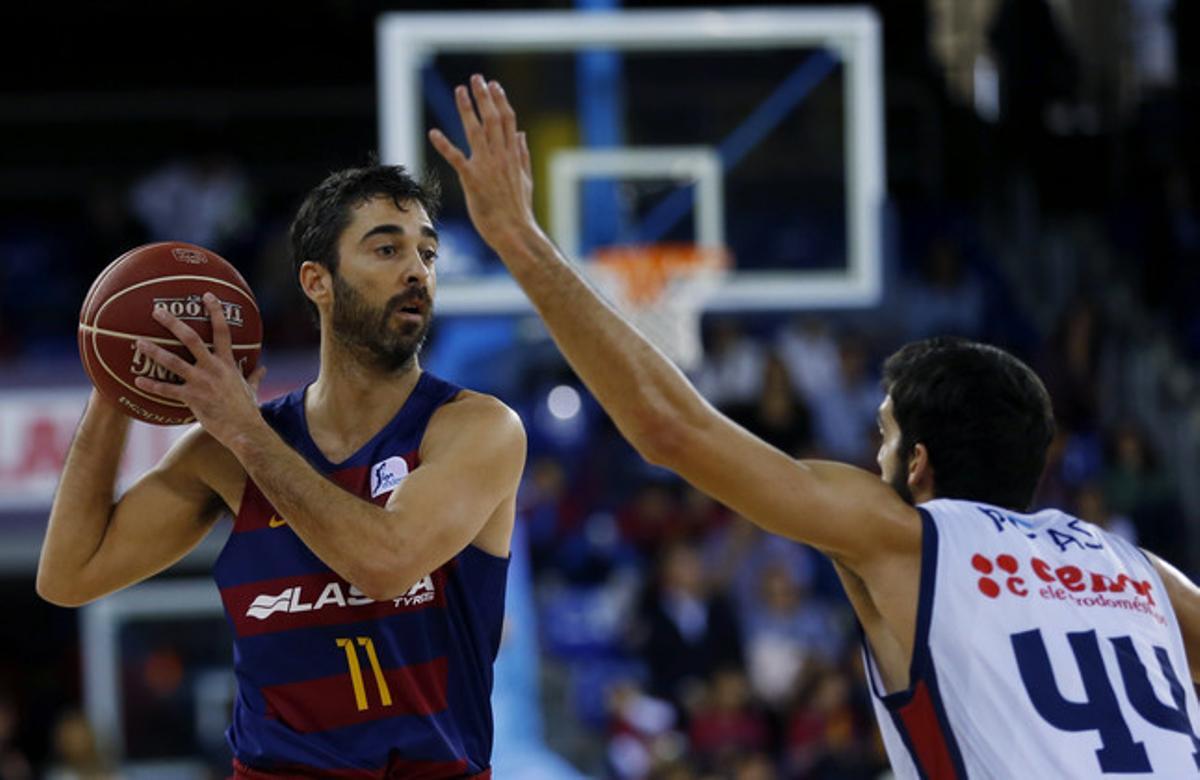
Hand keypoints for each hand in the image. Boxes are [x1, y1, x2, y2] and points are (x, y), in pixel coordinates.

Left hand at [133, 292, 267, 450]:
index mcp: (228, 363)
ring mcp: (201, 382)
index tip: (207, 295)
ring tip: (138, 342)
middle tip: (157, 311)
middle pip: (192, 339)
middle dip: (173, 323)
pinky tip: (137, 381)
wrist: (244, 429)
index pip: (223, 331)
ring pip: (173, 362)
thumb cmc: (248, 410)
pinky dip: (152, 385)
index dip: (215, 311)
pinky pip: (167, 390)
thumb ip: (254, 376)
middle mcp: (213, 368)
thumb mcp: (252, 389)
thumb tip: (263, 368)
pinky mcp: (191, 398)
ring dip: (154, 351)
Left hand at [429, 74, 539, 252]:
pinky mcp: (472, 180)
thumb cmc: (518, 210)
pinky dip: (444, 145)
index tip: (494, 86)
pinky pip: (455, 158)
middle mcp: (500, 157)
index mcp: (513, 156)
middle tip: (476, 78)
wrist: (514, 231)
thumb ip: (523, 155)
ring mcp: (486, 167)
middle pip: (492, 119)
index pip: (507, 121)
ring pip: (476, 131)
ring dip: (467, 109)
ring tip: (460, 91)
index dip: (500, 101)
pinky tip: (433, 133)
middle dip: (484, 97)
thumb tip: (521, 134)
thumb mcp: (526, 179)